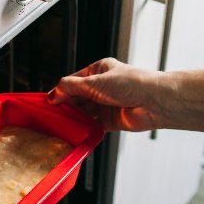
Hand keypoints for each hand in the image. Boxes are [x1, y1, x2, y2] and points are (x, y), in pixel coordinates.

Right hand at [48, 58, 203, 133]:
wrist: (155, 102)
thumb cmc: (132, 83)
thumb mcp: (96, 82)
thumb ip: (71, 88)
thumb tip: (53, 93)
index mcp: (99, 71)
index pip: (73, 81)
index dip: (60, 91)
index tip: (48, 101)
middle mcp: (102, 87)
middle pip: (77, 98)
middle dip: (66, 106)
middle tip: (52, 114)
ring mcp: (106, 104)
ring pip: (84, 112)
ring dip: (74, 118)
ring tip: (61, 124)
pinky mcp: (110, 121)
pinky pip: (92, 126)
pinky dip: (84, 129)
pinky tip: (75, 131)